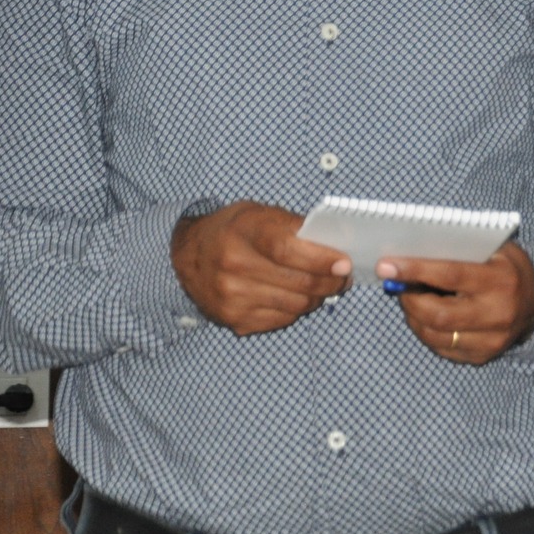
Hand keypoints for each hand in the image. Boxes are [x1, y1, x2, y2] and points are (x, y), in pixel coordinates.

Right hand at [172, 201, 350, 335]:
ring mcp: (231, 296)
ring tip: (325, 287)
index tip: (344, 263)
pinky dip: (297, 310)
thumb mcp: (259, 213)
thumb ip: (294, 226)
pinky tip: (298, 297)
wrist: (189, 253)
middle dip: (330, 281)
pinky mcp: (233, 319)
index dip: (320, 258)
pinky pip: (281, 320)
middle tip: (343, 276)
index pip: (287, 249)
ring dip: (318, 297)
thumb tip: (336, 243)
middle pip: (297, 282)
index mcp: (242, 231)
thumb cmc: (233, 229)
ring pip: (295, 305)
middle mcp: (233, 265)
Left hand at [379, 242, 533, 364]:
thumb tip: (410, 252)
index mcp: (502, 280)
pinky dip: (425, 330)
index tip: (386, 266)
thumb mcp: (492, 249)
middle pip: (438, 314)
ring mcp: (491, 341)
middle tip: (395, 284)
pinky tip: (424, 315)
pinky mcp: (481, 357)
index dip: (415, 270)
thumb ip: (458, 250)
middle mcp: (498, 314)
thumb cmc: (505, 268)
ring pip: (435, 335)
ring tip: (409, 298)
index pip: (451, 275)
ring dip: (413, 315)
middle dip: (408, 299)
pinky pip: (441, 348)